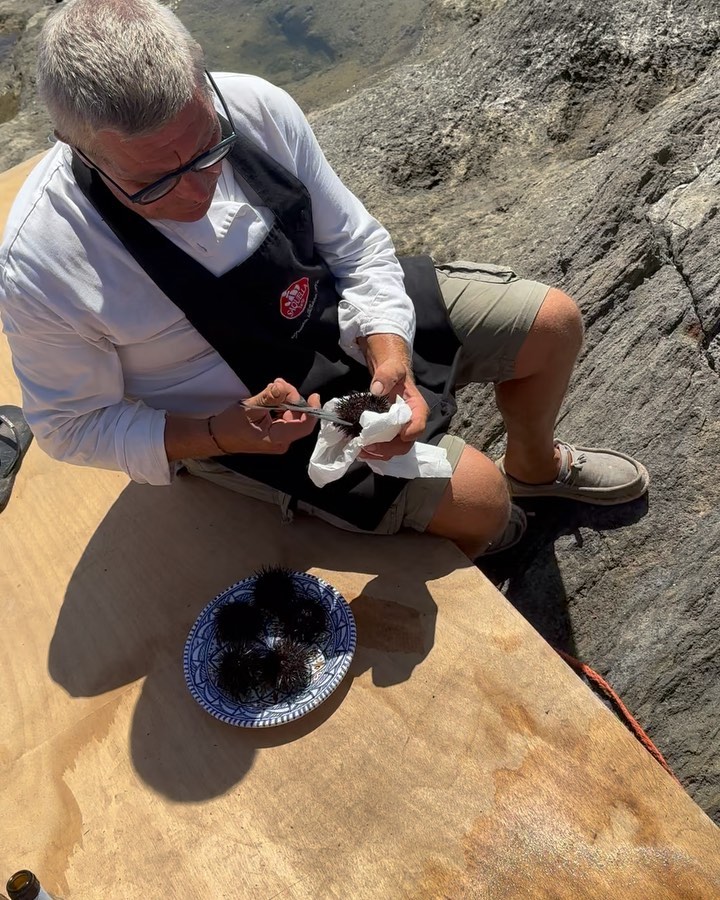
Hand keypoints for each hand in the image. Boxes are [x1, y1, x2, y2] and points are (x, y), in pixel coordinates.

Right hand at [211, 378, 320, 454]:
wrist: (217, 436)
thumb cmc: (231, 425)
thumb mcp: (250, 408)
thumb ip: (269, 398)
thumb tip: (282, 387)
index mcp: (277, 439)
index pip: (304, 427)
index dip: (312, 411)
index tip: (313, 395)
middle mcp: (282, 441)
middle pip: (299, 417)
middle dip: (292, 398)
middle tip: (280, 384)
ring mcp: (279, 438)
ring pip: (292, 415)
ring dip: (286, 399)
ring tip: (273, 386)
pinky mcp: (275, 433)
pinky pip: (285, 417)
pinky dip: (281, 404)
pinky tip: (272, 394)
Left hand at [358, 334, 428, 461]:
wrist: (387, 375)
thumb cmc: (393, 372)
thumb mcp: (392, 368)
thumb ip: (386, 376)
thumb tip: (376, 390)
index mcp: (417, 409)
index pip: (419, 425)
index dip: (410, 432)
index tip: (399, 435)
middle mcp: (410, 424)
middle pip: (405, 444)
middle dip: (387, 448)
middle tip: (368, 445)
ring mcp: (399, 431)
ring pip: (393, 449)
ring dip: (377, 453)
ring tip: (360, 449)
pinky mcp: (388, 434)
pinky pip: (384, 448)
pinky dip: (372, 451)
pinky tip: (360, 447)